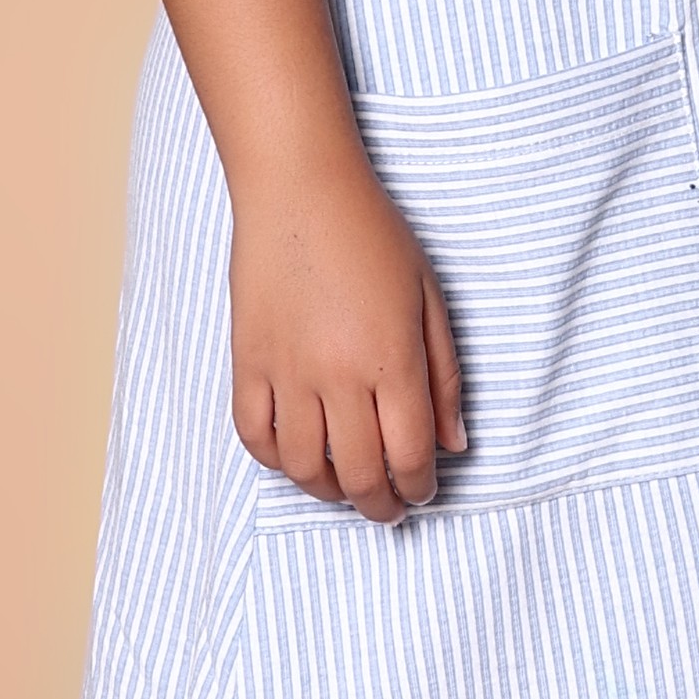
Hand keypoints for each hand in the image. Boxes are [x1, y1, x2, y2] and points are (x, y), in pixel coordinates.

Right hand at [230, 149, 468, 523]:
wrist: (300, 189)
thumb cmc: (372, 235)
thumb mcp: (429, 299)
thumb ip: (444, 376)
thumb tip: (452, 444)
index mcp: (391, 359)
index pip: (409, 455)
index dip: (419, 486)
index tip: (422, 491)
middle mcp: (337, 375)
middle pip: (360, 473)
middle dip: (380, 504)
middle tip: (389, 509)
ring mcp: (286, 371)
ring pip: (303, 467)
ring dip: (329, 491)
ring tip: (345, 488)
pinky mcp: (247, 361)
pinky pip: (255, 434)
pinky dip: (276, 460)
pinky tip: (298, 457)